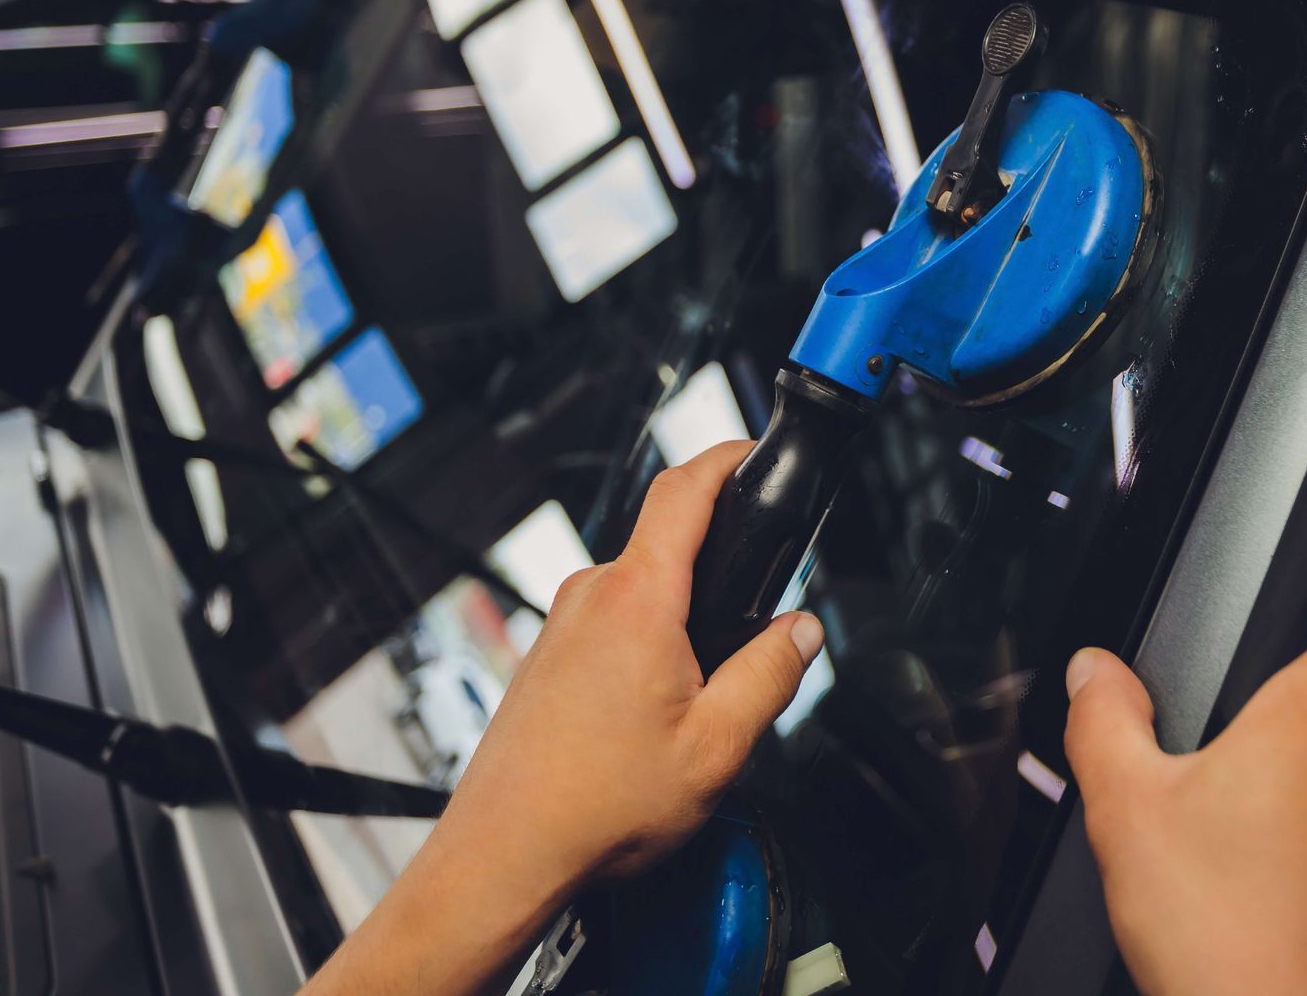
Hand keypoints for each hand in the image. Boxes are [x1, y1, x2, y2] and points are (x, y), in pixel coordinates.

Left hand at [303, 441, 824, 995]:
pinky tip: (653, 720)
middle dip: (720, 572)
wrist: (503, 854)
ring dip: (683, 623)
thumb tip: (803, 633)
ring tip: (700, 701)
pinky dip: (649, 650)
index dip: (727, 457)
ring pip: (644, 593)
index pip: (685, 490)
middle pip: (669, 545)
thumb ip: (770, 676)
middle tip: (754, 627)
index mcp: (637, 601)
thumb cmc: (592, 809)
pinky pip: (614, 625)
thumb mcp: (717, 747)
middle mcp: (591, 598)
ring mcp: (562, 625)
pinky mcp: (549, 655)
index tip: (756, 451)